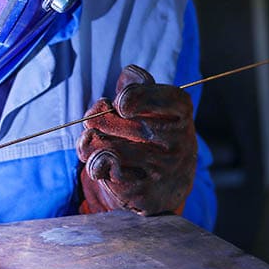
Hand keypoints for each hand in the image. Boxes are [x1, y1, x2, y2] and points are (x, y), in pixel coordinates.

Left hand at [76, 65, 195, 215]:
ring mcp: (164, 170)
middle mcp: (179, 141)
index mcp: (180, 111)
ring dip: (88, 145)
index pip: (155, 96)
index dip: (131, 97)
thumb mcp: (151, 107)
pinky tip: (103, 167)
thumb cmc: (150, 136)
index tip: (119, 105)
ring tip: (91, 144)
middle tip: (91, 123)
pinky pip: (105, 171)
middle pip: (117, 120)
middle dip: (95, 120)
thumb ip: (137, 87)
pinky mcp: (147, 194)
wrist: (166, 187)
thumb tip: (129, 75)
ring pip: (106, 148)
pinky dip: (96, 166)